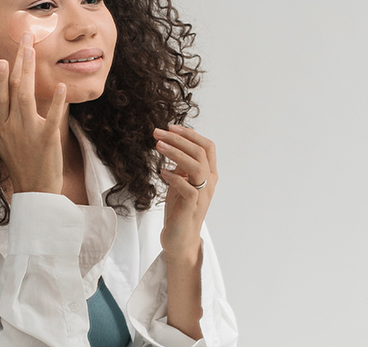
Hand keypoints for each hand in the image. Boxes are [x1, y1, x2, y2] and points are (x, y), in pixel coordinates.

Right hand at [0, 33, 67, 194]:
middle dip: (17, 62)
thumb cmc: (18, 162)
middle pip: (12, 89)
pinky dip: (56, 102)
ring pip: (26, 97)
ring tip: (32, 52)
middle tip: (25, 38)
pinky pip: (52, 117)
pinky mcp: (47, 140)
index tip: (1, 57)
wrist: (34, 190)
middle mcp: (11, 126)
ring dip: (28, 72)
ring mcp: (28, 132)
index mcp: (0, 125)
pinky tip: (60, 86)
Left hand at [154, 125, 217, 261]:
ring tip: (158, 146)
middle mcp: (209, 183)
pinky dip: (174, 178)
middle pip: (201, 152)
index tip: (171, 127)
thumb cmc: (180, 210)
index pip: (207, 147)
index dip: (190, 134)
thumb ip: (182, 166)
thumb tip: (174, 144)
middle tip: (158, 132)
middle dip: (178, 139)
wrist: (180, 240)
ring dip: (176, 153)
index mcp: (209, 175)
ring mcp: (202, 196)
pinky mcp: (192, 208)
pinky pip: (188, 188)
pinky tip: (161, 172)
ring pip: (197, 167)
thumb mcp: (181, 182)